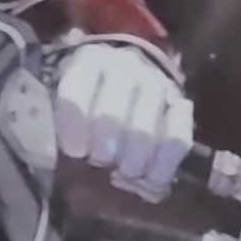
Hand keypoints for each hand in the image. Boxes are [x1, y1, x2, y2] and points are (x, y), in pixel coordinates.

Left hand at [52, 42, 193, 199]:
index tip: (74, 151)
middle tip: (99, 162)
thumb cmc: (87, 97)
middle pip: (111, 118)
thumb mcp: (66, 97)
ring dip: (131, 163)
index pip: (75, 95)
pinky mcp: (180, 103)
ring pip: (145, 132)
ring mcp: (156, 83)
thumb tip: (60, 159)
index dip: (73, 129)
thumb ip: (60, 123)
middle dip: (102, 151)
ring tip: (122, 172)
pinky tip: (150, 178)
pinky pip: (178, 140)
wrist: (126, 74)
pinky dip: (163, 166)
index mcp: (87, 62)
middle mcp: (124, 66)